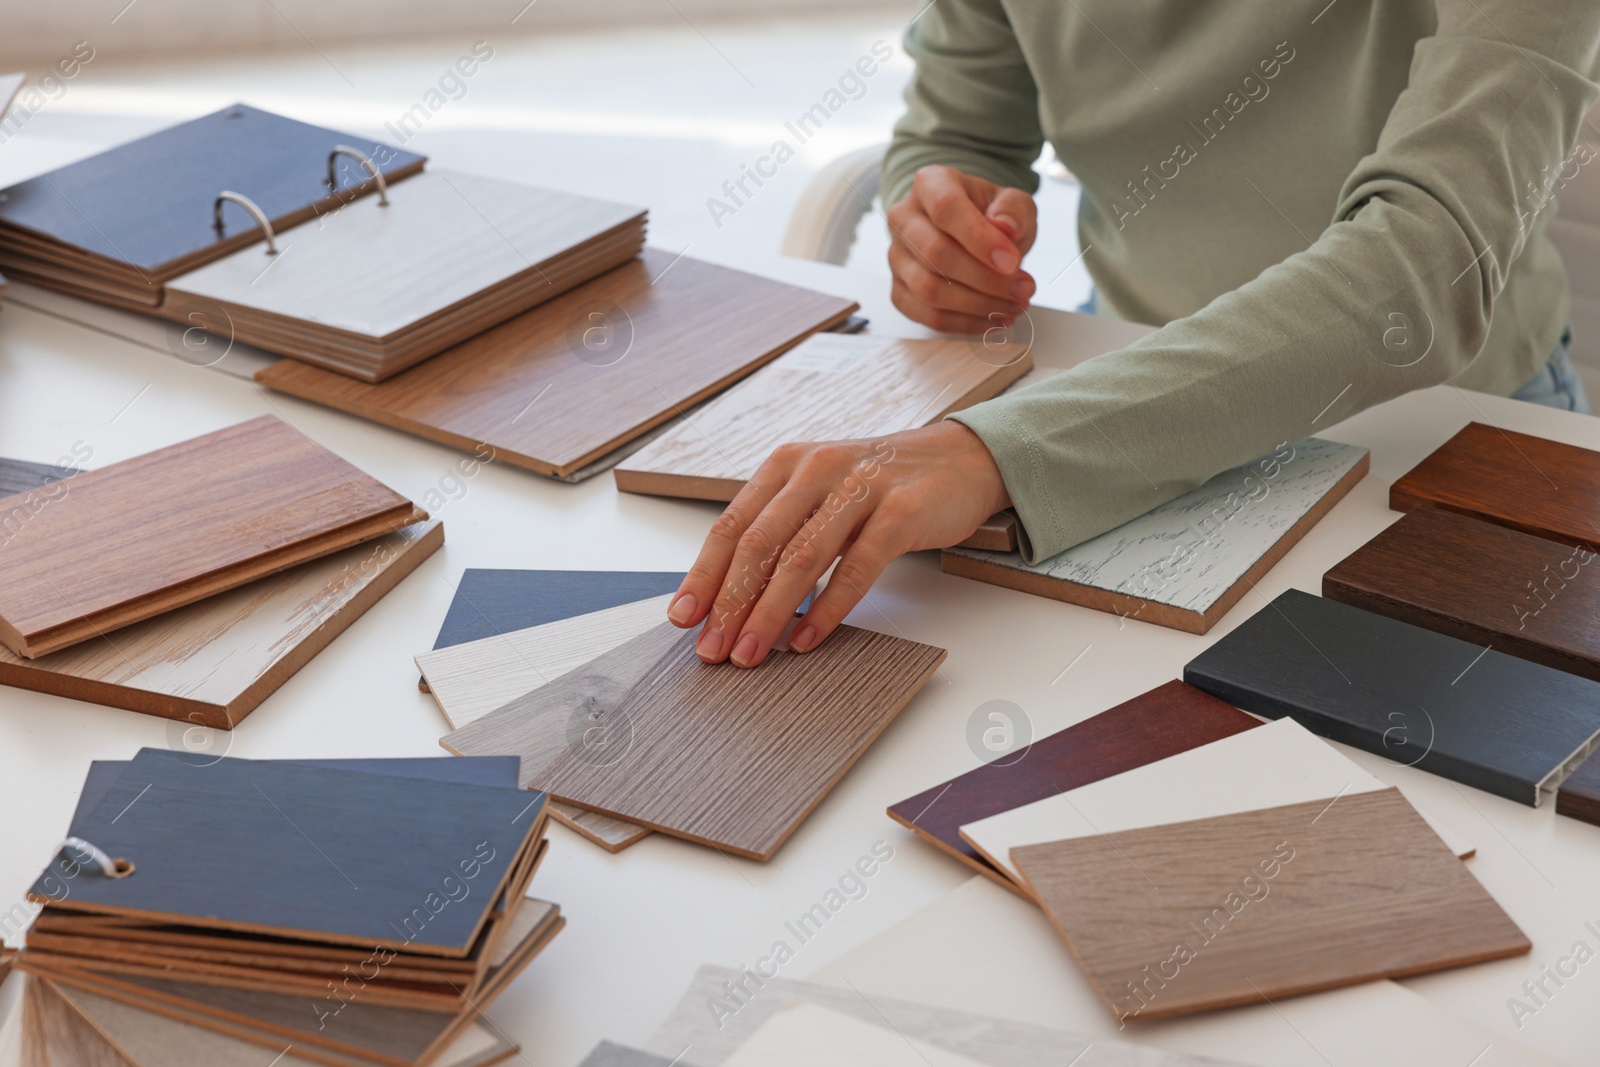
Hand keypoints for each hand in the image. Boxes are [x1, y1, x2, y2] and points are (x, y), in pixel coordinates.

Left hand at [667, 421, 1010, 666]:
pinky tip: (807, 638)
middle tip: (712, 649)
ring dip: (770, 613)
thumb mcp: (819, 494)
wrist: (959, 461)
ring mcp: (859, 488)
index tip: (683, 618)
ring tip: (751, 653)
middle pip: (759, 544)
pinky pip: (856, 568)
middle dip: (729, 603)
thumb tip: (730, 597)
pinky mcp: (900, 512)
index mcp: (786, 465)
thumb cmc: (880, 485)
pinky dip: (828, 609)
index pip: (731, 525)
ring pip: (801, 558)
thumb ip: (780, 531)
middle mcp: (816, 469)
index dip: (704, 575)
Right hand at [887, 165, 1037, 334]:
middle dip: (986, 279)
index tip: (1012, 262)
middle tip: (1022, 288)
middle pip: (936, 254)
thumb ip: (1014, 210)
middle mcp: (904, 219)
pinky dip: (967, 323)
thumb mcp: (1012, 203)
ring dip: (980, 305)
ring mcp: (897, 257)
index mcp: (930, 184)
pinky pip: (928, 316)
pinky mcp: (900, 291)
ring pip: (930, 291)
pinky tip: (995, 319)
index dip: (980, 239)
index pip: (947, 209)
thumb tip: (1005, 228)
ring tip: (1015, 305)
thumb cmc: (989, 216)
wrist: (970, 234)